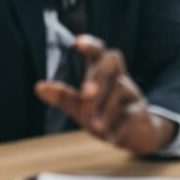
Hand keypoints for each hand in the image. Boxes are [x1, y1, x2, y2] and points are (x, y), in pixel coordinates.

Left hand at [35, 35, 176, 154]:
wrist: (135, 137)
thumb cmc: (104, 117)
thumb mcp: (82, 108)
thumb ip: (64, 97)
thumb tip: (38, 86)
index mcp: (102, 74)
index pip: (98, 52)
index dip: (90, 44)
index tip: (76, 42)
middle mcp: (118, 78)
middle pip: (113, 58)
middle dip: (99, 74)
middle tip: (86, 92)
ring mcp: (132, 93)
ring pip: (119, 88)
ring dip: (103, 108)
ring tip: (95, 127)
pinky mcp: (140, 111)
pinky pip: (130, 113)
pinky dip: (117, 126)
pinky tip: (109, 138)